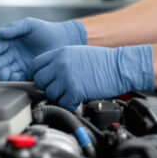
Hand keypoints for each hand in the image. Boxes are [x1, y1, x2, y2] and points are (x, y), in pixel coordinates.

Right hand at [0, 18, 85, 80]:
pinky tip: (14, 77)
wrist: (63, 40)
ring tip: (4, 74)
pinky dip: (14, 79)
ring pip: (6, 71)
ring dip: (3, 74)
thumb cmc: (45, 30)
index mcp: (9, 42)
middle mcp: (12, 55)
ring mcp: (19, 65)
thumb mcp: (29, 25)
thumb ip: (14, 28)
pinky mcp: (27, 74)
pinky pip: (18, 78)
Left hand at [31, 44, 152, 110]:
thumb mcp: (77, 53)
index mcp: (60, 53)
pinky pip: (63, 103)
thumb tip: (49, 73)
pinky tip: (77, 99)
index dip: (38, 74)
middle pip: (39, 80)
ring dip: (59, 97)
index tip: (44, 80)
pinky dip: (69, 104)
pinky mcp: (75, 91)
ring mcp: (67, 78)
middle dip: (47, 87)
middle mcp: (60, 64)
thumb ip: (61, 61)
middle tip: (58, 89)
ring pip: (50, 93)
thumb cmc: (103, 61)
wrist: (120, 67)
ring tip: (70, 94)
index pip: (35, 65)